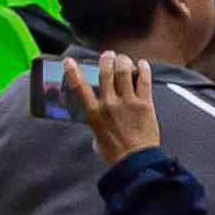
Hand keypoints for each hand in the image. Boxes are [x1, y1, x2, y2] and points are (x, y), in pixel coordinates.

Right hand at [61, 48, 161, 165]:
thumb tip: (98, 117)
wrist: (136, 160)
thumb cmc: (115, 152)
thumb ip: (96, 123)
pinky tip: (142, 64)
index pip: (79, 87)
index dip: (72, 72)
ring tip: (123, 58)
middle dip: (106, 59)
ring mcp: (128, 102)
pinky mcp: (145, 103)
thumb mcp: (96, 137)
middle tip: (108, 54)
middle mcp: (109, 104)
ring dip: (123, 61)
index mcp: (94, 113)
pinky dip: (143, 69)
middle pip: (106, 73)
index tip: (68, 61)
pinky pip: (144, 80)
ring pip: (124, 72)